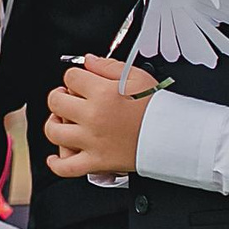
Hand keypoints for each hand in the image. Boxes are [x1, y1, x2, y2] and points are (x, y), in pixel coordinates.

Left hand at [43, 58, 152, 178]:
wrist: (174, 137)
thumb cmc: (159, 108)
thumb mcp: (138, 77)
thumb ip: (109, 66)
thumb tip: (89, 60)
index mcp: (103, 93)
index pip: (71, 77)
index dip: (76, 77)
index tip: (82, 81)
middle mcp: (93, 117)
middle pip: (56, 101)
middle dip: (61, 96)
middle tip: (71, 98)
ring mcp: (92, 141)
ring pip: (54, 132)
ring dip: (55, 123)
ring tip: (64, 120)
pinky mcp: (96, 162)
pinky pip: (66, 167)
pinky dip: (56, 163)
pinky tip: (57, 156)